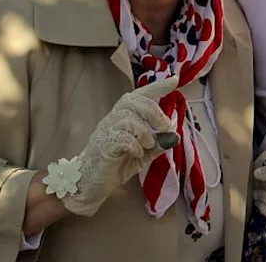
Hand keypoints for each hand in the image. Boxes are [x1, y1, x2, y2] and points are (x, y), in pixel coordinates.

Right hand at [58, 76, 177, 216]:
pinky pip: (121, 138)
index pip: (139, 95)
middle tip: (165, 127)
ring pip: (128, 118)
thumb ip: (157, 144)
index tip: (175, 80)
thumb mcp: (143, 155)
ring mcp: (105, 131)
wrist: (89, 184)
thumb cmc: (115, 165)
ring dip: (144, 132)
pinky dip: (135, 145)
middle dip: (154, 111)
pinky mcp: (102, 145)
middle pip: (133, 101)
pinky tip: (136, 154)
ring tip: (147, 146)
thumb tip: (175, 135)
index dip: (157, 87)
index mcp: (123, 117)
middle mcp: (113, 119)